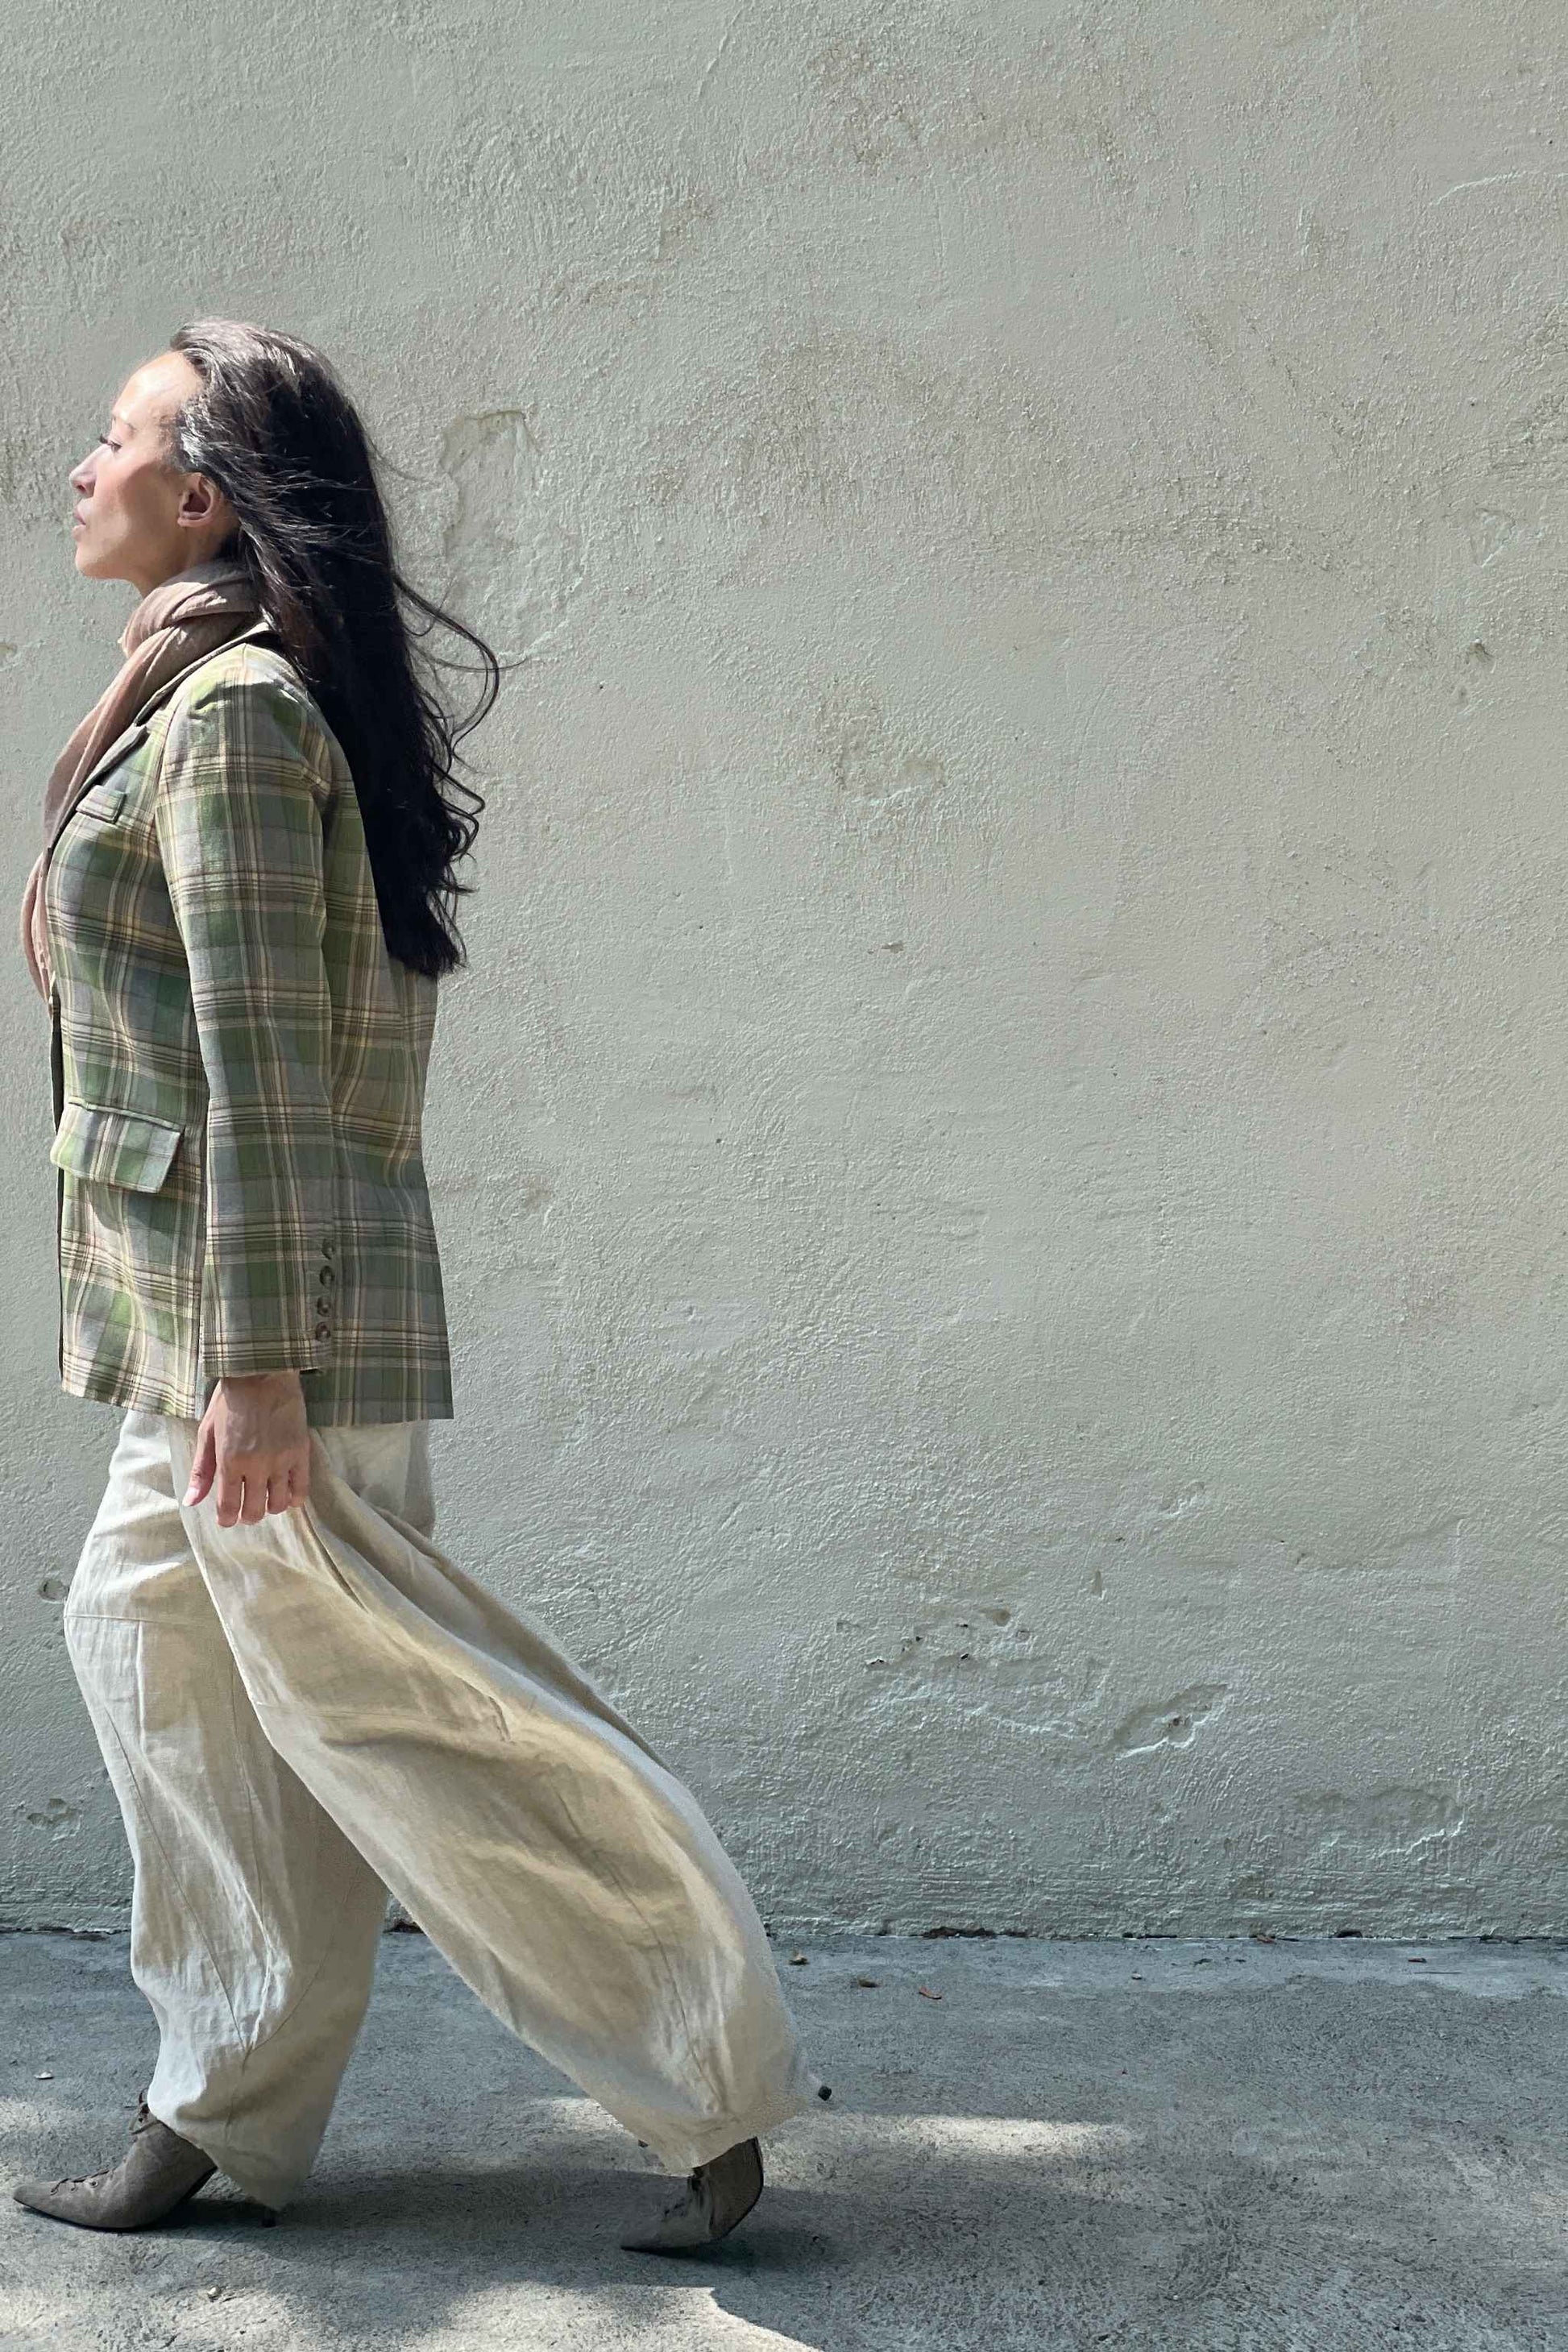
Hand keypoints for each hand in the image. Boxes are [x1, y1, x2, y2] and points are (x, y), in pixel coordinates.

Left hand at [183, 1370, 310, 1524]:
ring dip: (270, 1507)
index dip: (226, 1520)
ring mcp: (281, 1460)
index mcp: (228, 1461)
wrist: (262, 1373)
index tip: (227, 1518)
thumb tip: (191, 1501)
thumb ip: (201, 1470)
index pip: (228, 1508)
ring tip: (266, 1497)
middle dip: (247, 1516)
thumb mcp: (207, 1433)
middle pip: (254, 1511)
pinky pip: (302, 1489)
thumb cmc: (230, 1401)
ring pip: (279, 1504)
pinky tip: (287, 1492)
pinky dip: (294, 1498)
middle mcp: (256, 1466)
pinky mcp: (301, 1452)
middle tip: (246, 1508)